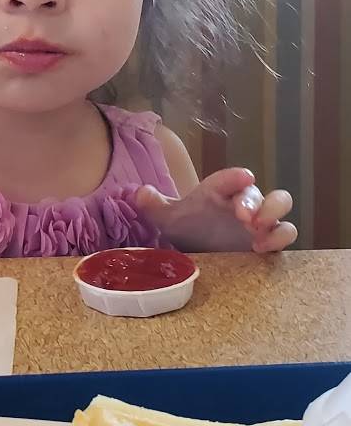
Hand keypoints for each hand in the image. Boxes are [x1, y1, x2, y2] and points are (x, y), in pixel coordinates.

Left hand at [135, 167, 296, 254]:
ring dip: (274, 215)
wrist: (200, 246)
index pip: (229, 179)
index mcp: (219, 190)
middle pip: (259, 192)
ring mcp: (260, 219)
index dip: (236, 177)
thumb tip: (140, 194)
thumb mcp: (169, 216)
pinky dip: (279, 238)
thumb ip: (156, 205)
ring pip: (280, 205)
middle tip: (244, 217)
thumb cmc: (189, 224)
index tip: (244, 177)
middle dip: (256, 201)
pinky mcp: (269, 239)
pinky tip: (262, 248)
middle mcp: (242, 201)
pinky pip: (285, 233)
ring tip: (258, 232)